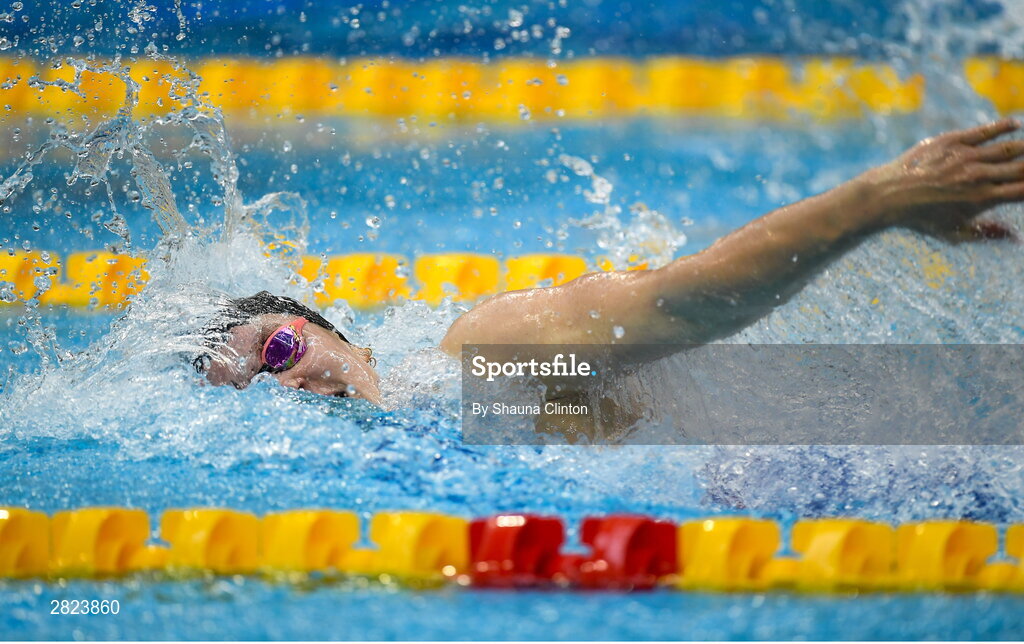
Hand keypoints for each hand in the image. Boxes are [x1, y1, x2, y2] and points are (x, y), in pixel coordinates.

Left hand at [874, 118, 1023, 241]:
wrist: (887, 196)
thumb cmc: (921, 218)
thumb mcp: (954, 233)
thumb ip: (988, 233)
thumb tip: (1017, 238)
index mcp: (981, 199)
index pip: (1022, 190)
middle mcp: (977, 176)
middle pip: (1021, 168)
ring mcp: (965, 156)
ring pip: (1008, 148)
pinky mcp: (951, 141)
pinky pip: (984, 131)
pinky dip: (1004, 126)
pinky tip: (1016, 125)